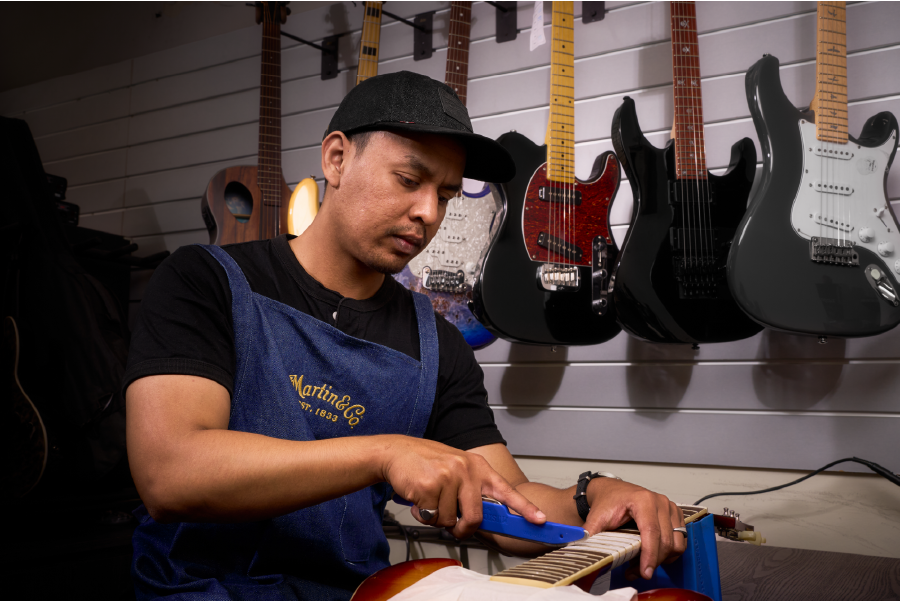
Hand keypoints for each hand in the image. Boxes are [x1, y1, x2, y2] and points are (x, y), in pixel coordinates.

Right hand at [378, 436, 545, 538]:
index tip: (540, 520)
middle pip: (476, 517)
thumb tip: (480, 520)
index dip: (524, 508)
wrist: (396, 452)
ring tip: (430, 499)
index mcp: (477, 466)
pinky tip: (419, 498)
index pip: (506, 490)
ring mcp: (448, 477)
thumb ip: (471, 490)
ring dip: (437, 518)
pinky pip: (432, 517)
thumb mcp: (456, 469)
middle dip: (463, 528)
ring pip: (450, 520)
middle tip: (452, 524)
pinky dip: (423, 514)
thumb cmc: (427, 463)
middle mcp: (466, 470)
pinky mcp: (429, 486)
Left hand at [582, 478, 685, 579]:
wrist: (611, 491)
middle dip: (652, 562)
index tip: (645, 572)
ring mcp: (669, 508)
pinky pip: (680, 540)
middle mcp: (659, 502)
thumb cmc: (608, 501)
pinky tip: (653, 555)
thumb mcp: (597, 517)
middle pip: (665, 541)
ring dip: (662, 559)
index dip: (650, 555)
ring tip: (643, 564)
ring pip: (676, 543)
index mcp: (642, 500)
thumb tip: (583, 547)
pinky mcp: (674, 515)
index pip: (652, 532)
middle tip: (636, 572)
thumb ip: (591, 533)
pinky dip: (669, 553)